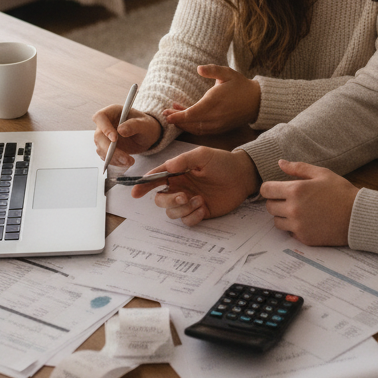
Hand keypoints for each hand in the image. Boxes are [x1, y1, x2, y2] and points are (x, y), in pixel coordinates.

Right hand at [92, 104, 162, 168]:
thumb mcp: (145, 124)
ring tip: (129, 161)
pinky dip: (115, 161)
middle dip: (110, 150)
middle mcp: (105, 124)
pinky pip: (105, 156)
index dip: (104, 128)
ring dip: (113, 158)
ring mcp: (104, 136)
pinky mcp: (106, 147)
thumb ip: (134, 125)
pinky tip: (126, 162)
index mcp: (112, 112)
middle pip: (99, 136)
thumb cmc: (145, 125)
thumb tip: (120, 130)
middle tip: (125, 158)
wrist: (147, 135)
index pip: (100, 117)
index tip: (115, 139)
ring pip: (101, 148)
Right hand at [132, 147, 260, 226]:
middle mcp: (180, 187)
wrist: (242, 176)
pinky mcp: (199, 212)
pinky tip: (204, 208)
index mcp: (177, 172)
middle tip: (183, 197)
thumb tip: (167, 166)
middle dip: (168, 201)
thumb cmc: (222, 162)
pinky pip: (187, 221)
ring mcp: (189, 201)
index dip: (144, 185)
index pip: (156, 178)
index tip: (136, 192)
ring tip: (200, 200)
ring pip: (172, 212)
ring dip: (183, 209)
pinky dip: (192, 217)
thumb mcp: (203, 155)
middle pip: (160, 200)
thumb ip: (184, 160)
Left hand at [162, 65, 261, 134]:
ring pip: (196, 128)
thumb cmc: (240, 85)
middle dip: (177, 120)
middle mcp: (215, 116)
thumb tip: (199, 68)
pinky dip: (192, 127)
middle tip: (164, 115)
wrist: (256, 101)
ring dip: (183, 124)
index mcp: (215, 102)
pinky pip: (202, 130)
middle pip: (191, 123)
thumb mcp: (228, 73)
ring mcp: (218, 124)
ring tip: (172, 117)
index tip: (167, 114)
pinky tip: (185, 119)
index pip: (192, 113)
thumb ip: (213, 70)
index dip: (178, 116)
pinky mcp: (220, 128)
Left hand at [259, 160, 359, 246]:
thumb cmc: (341, 192)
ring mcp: (298, 225)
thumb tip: (280, 162)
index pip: (266, 190)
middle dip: (276, 201)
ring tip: (298, 210)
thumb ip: (298, 168)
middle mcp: (293, 209)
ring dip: (283, 216)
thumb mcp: (321, 173)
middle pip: (269, 206)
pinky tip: (306, 220)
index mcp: (295, 190)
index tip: (276, 189)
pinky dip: (294, 227)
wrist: (357, 216)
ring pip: (276, 221)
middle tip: (289, 199)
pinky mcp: (304, 238)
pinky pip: (289, 232)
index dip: (269, 188)